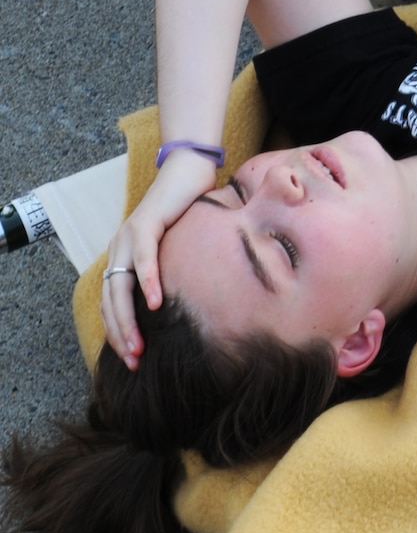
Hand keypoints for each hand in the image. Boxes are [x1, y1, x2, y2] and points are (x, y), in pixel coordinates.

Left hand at [100, 148, 218, 366]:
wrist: (189, 171)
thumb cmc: (187, 212)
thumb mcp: (174, 251)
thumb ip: (169, 274)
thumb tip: (180, 309)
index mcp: (123, 259)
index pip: (112, 304)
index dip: (118, 333)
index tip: (132, 360)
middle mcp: (119, 249)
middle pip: (111, 301)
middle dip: (120, 335)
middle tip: (134, 362)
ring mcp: (128, 236)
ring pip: (121, 285)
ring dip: (128, 319)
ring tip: (139, 345)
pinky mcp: (145, 222)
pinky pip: (143, 257)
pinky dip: (148, 281)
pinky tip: (156, 303)